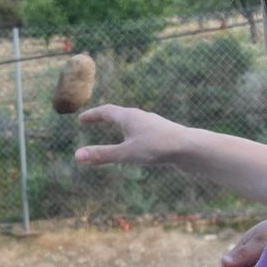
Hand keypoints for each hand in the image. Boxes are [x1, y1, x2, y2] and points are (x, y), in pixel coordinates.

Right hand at [73, 105, 188, 166]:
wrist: (190, 148)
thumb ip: (102, 155)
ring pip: (132, 122)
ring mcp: (152, 125)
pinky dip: (132, 133)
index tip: (80, 119)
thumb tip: (76, 155)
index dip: (92, 116)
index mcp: (129, 116)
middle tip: (93, 121)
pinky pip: (142, 131)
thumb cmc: (157, 148)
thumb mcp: (126, 154)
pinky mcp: (162, 134)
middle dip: (104, 117)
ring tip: (116, 128)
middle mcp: (140, 117)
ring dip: (120, 124)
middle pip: (118, 114)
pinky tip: (139, 142)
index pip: (106, 111)